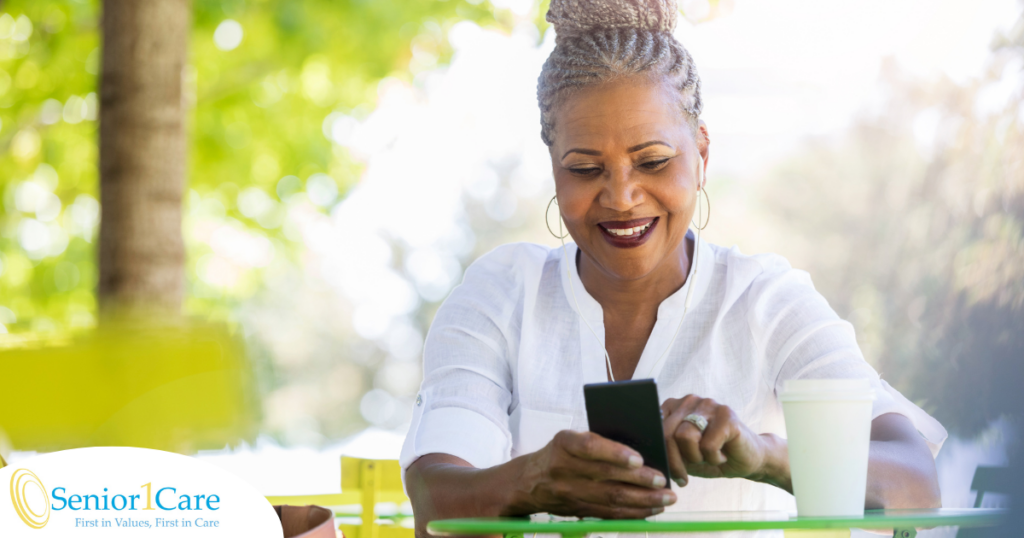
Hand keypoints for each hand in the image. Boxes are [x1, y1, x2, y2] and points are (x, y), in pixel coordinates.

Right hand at [515, 430, 675, 518]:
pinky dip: (633, 513)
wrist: (528, 481)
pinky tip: (651, 510)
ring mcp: (570, 493)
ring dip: (643, 501)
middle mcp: (564, 468)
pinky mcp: (577, 510)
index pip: (591, 447)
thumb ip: (597, 442)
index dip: (615, 453)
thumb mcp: (570, 438)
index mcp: (564, 443)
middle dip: (640, 481)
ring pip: (611, 500)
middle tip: (664, 481)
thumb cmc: (560, 453)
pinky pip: (609, 514)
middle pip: (606, 477)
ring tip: (665, 499)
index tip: (639, 458)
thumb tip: (641, 447)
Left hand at [661, 395, 771, 486]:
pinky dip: (714, 458)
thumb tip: (646, 456)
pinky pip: (708, 445)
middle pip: (667, 432)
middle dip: (674, 461)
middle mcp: (689, 400)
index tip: (664, 471)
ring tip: (708, 457)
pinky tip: (722, 455)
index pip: (653, 427)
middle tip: (683, 477)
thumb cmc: (711, 456)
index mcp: (674, 406)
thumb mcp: (682, 456)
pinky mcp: (727, 415)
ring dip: (696, 458)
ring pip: (685, 436)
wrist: (749, 459)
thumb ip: (664, 450)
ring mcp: (709, 404)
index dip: (657, 452)